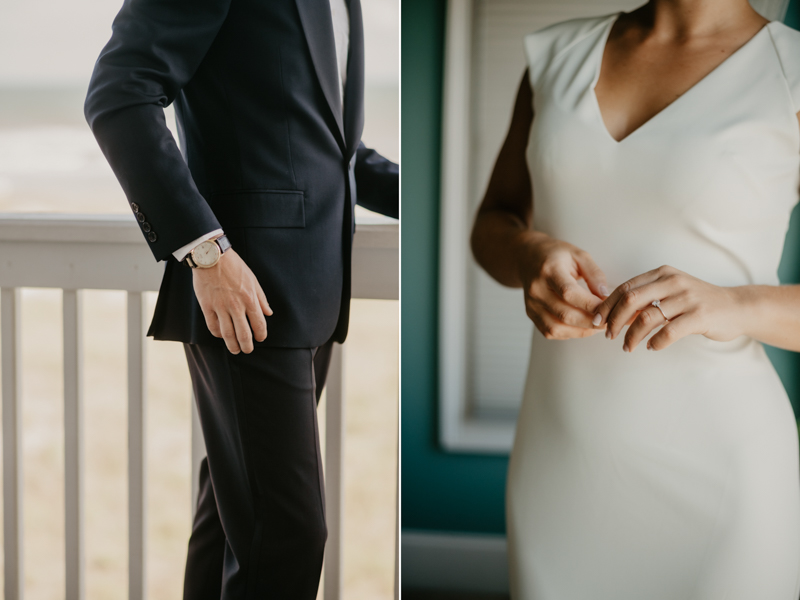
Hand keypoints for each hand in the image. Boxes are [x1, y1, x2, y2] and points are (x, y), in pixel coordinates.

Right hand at [192, 249, 272, 353]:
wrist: (212, 257)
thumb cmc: (234, 266)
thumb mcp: (253, 280)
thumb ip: (261, 298)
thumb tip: (268, 313)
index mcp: (250, 299)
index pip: (259, 324)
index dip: (261, 335)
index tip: (261, 339)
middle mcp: (236, 306)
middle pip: (243, 334)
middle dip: (247, 346)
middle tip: (247, 350)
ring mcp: (220, 307)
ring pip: (227, 334)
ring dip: (232, 345)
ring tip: (235, 350)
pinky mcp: (207, 306)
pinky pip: (213, 326)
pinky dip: (217, 334)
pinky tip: (220, 335)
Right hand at [519, 233, 609, 339]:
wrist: (528, 258)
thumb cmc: (556, 255)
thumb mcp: (579, 255)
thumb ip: (595, 275)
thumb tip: (606, 297)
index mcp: (549, 270)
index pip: (569, 293)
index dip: (590, 304)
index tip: (608, 308)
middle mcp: (536, 289)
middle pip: (564, 314)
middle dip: (590, 321)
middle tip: (608, 321)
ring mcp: (531, 304)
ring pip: (556, 328)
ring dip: (581, 331)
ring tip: (597, 326)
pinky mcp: (531, 314)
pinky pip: (550, 332)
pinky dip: (569, 333)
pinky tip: (582, 327)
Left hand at [593, 265, 743, 351]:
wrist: (737, 307)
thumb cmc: (697, 302)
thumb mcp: (671, 291)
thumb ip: (646, 297)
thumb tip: (613, 314)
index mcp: (662, 274)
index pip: (625, 288)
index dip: (607, 305)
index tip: (597, 321)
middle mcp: (673, 282)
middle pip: (630, 300)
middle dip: (614, 320)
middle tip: (608, 335)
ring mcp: (687, 298)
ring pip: (647, 317)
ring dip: (632, 336)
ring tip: (628, 347)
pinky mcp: (700, 315)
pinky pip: (669, 331)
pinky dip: (656, 342)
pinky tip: (652, 347)